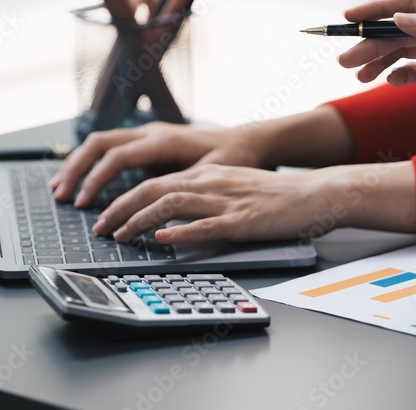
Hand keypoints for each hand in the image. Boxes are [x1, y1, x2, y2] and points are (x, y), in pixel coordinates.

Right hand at [50, 122, 264, 207]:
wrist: (246, 141)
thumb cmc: (233, 156)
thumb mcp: (211, 173)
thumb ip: (181, 184)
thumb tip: (153, 201)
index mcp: (163, 140)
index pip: (116, 157)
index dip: (96, 180)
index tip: (84, 203)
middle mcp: (150, 132)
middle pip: (99, 144)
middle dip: (76, 169)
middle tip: (61, 196)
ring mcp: (147, 135)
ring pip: (101, 143)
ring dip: (78, 165)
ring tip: (61, 188)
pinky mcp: (147, 142)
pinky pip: (111, 148)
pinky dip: (91, 163)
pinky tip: (81, 180)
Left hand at [92, 164, 327, 242]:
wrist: (315, 193)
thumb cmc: (277, 196)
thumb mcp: (234, 187)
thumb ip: (204, 196)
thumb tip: (172, 216)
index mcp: (207, 174)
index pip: (153, 182)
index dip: (123, 199)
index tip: (106, 217)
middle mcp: (211, 182)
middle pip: (153, 189)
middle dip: (120, 210)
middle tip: (100, 229)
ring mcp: (226, 201)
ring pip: (171, 204)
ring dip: (139, 221)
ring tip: (120, 236)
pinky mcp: (243, 221)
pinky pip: (205, 226)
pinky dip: (180, 233)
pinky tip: (164, 241)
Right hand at [338, 0, 415, 136]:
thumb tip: (399, 17)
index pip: (409, 4)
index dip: (377, 9)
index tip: (348, 17)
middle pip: (400, 31)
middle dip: (370, 43)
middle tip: (344, 60)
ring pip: (404, 51)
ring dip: (379, 61)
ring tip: (357, 76)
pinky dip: (399, 75)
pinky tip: (387, 82)